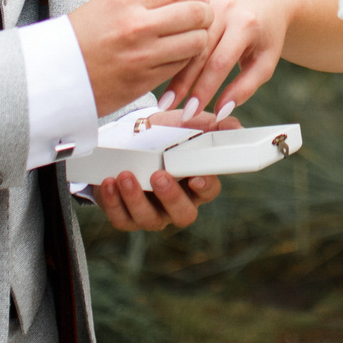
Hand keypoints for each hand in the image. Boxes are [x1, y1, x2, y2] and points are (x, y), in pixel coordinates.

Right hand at [69, 0, 211, 115]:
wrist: (55, 74)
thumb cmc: (84, 34)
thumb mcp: (110, 2)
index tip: (197, 0)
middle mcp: (136, 24)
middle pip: (195, 13)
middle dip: (205, 15)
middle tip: (202, 19)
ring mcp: (142, 54)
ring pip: (196, 41)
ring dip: (198, 39)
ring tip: (189, 39)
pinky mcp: (145, 80)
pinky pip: (181, 65)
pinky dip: (184, 60)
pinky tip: (175, 56)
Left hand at [91, 111, 234, 231]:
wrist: (128, 138)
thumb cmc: (165, 133)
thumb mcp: (187, 123)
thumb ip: (212, 124)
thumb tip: (233, 126)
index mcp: (197, 183)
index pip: (209, 191)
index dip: (205, 187)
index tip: (196, 177)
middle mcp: (177, 203)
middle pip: (183, 214)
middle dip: (170, 197)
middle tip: (158, 176)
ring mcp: (152, 213)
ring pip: (150, 219)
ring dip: (136, 199)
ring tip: (125, 176)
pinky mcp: (127, 217)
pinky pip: (122, 219)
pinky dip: (114, 202)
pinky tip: (109, 182)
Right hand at [163, 0, 292, 117]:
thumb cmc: (266, 34)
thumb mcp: (266, 62)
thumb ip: (245, 87)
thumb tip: (221, 110)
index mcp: (245, 23)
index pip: (219, 63)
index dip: (204, 90)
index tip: (192, 111)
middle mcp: (225, 8)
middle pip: (197, 51)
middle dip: (182, 83)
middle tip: (168, 107)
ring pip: (184, 39)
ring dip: (171, 68)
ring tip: (162, 93)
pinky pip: (180, 26)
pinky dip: (170, 47)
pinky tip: (159, 66)